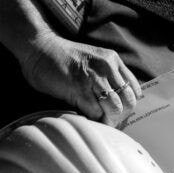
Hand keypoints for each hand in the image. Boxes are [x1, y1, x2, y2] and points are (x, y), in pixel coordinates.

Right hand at [18, 30, 143, 126]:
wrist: (39, 50)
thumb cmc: (63, 62)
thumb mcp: (92, 65)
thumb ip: (106, 79)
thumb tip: (116, 105)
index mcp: (113, 60)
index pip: (134, 90)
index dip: (127, 106)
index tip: (117, 114)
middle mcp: (107, 66)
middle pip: (128, 101)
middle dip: (119, 117)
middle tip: (107, 122)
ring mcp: (93, 75)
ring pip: (114, 107)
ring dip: (107, 120)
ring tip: (98, 121)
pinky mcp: (79, 86)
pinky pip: (94, 110)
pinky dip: (92, 118)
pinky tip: (84, 115)